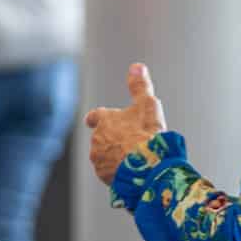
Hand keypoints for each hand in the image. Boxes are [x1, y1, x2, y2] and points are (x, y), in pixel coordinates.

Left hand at [83, 62, 168, 182]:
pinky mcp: (102, 175)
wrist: (146, 167)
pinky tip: (132, 172)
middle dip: (113, 140)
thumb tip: (136, 66)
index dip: (96, 118)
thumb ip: (140, 86)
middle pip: (102, 138)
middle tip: (131, 143)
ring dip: (115, 157)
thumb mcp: (147, 106)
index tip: (93, 120)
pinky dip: (117, 172)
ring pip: (105, 156)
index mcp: (104, 120)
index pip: (95, 116)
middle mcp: (96, 139)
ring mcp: (98, 158)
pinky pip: (109, 172)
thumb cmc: (147, 134)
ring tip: (134, 159)